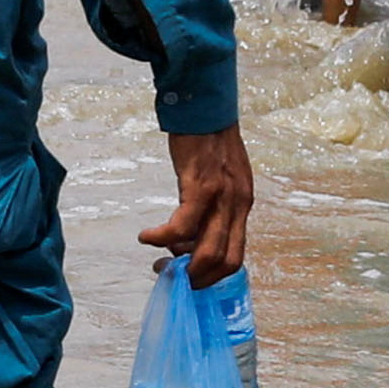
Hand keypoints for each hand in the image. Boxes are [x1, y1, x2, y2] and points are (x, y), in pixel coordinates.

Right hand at [144, 126, 254, 287]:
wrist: (205, 108)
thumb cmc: (208, 141)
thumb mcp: (219, 178)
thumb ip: (210, 205)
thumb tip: (189, 234)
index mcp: (242, 205)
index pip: (236, 256)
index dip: (212, 274)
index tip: (188, 275)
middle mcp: (237, 206)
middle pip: (227, 261)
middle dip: (198, 278)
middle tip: (171, 274)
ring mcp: (222, 198)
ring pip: (208, 250)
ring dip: (181, 264)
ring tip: (158, 260)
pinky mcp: (201, 186)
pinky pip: (183, 225)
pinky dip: (163, 238)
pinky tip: (146, 236)